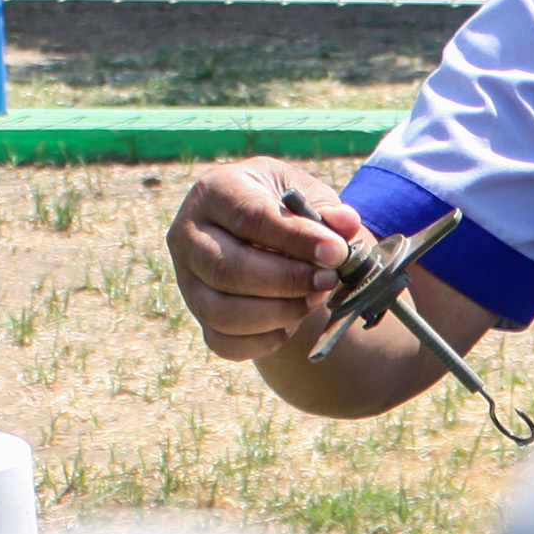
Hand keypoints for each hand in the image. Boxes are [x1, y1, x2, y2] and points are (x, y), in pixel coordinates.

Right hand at [166, 161, 366, 361]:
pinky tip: (291, 324)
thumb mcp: (306, 194)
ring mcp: (187, 279)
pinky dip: (263, 341)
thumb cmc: (287, 209)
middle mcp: (188, 235)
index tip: (335, 252)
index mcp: (215, 192)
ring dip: (278, 313)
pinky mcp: (198, 315)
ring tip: (313, 299)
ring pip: (222, 311)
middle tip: (327, 280)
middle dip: (287, 281)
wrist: (266, 237)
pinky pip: (223, 341)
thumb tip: (346, 222)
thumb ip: (327, 209)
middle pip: (229, 269)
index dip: (295, 239)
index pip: (250, 217)